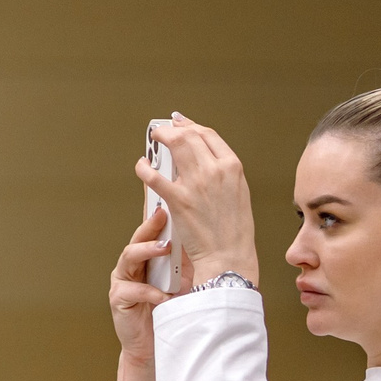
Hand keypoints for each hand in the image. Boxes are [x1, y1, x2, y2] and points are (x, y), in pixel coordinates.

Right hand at [107, 205, 179, 362]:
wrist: (158, 344)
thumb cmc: (171, 310)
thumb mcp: (183, 279)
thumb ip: (185, 259)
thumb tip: (203, 234)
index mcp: (146, 258)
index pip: (150, 233)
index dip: (156, 217)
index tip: (169, 200)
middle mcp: (131, 266)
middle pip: (137, 239)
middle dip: (150, 226)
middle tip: (163, 215)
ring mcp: (122, 281)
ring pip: (129, 258)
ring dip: (147, 252)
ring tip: (163, 249)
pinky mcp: (119, 300)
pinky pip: (132, 291)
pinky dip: (150, 292)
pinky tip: (164, 295)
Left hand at [136, 115, 257, 289]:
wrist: (228, 257)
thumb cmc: (234, 232)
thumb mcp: (238, 193)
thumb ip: (224, 174)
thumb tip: (206, 161)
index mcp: (233, 167)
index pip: (209, 135)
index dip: (192, 126)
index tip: (182, 123)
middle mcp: (215, 169)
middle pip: (189, 135)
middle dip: (173, 129)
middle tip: (163, 131)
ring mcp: (195, 183)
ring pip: (173, 145)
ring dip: (160, 139)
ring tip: (153, 141)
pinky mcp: (177, 199)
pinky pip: (153, 175)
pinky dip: (144, 167)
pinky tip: (142, 166)